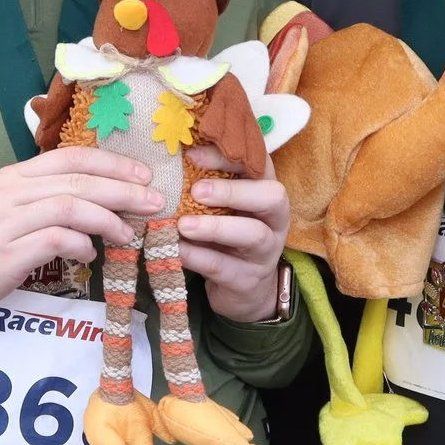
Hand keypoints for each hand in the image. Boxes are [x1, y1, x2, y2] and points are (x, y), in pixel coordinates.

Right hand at [0, 149, 162, 316]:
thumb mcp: (12, 207)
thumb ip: (50, 198)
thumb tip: (103, 200)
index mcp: (17, 176)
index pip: (72, 157)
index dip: (113, 163)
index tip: (144, 174)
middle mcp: (12, 192)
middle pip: (78, 181)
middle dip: (123, 190)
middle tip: (154, 202)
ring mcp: (7, 222)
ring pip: (69, 207)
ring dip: (107, 219)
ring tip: (127, 234)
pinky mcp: (5, 254)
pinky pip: (53, 240)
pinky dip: (80, 245)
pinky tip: (91, 255)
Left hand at [177, 152, 289, 322]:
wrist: (241, 290)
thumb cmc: (227, 237)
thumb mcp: (223, 208)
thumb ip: (206, 183)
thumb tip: (169, 154)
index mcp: (267, 192)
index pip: (259, 164)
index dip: (229, 156)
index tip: (192, 155)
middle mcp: (275, 220)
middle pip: (272, 196)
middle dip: (233, 191)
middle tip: (196, 191)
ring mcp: (266, 252)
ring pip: (253, 234)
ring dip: (216, 227)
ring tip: (183, 225)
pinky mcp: (248, 280)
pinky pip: (223, 266)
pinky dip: (197, 256)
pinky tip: (175, 248)